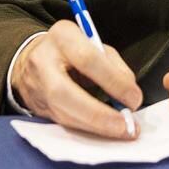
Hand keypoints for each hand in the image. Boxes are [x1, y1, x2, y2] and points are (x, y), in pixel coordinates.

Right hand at [11, 20, 141, 138]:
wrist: (34, 57)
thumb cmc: (72, 50)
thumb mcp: (95, 44)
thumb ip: (114, 65)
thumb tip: (129, 93)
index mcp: (62, 36)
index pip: (87, 59)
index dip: (113, 81)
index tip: (134, 99)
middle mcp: (42, 61)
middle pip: (65, 93)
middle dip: (99, 114)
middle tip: (125, 125)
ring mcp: (36, 86)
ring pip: (62, 113)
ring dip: (95, 127)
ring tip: (120, 131)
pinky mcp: (36, 107)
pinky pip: (63, 123)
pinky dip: (87, 130)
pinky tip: (104, 132)